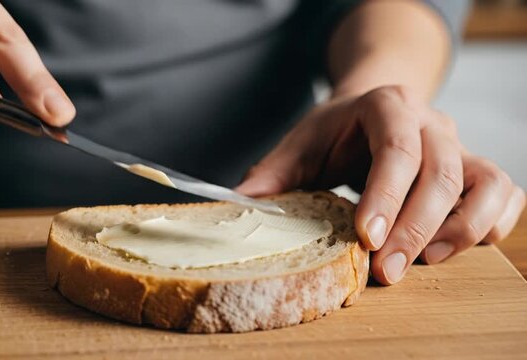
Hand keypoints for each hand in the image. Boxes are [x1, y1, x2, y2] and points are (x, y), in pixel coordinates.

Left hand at [237, 85, 524, 284]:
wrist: (371, 107)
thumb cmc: (334, 130)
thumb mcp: (299, 143)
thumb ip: (273, 172)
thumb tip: (240, 203)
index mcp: (386, 106)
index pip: (397, 149)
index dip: (386, 196)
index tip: (366, 238)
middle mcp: (431, 122)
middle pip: (443, 172)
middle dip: (416, 228)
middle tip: (387, 271)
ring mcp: (459, 145)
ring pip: (487, 182)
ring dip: (461, 229)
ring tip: (424, 262)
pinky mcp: (474, 169)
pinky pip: (505, 194)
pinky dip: (492, 223)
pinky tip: (451, 248)